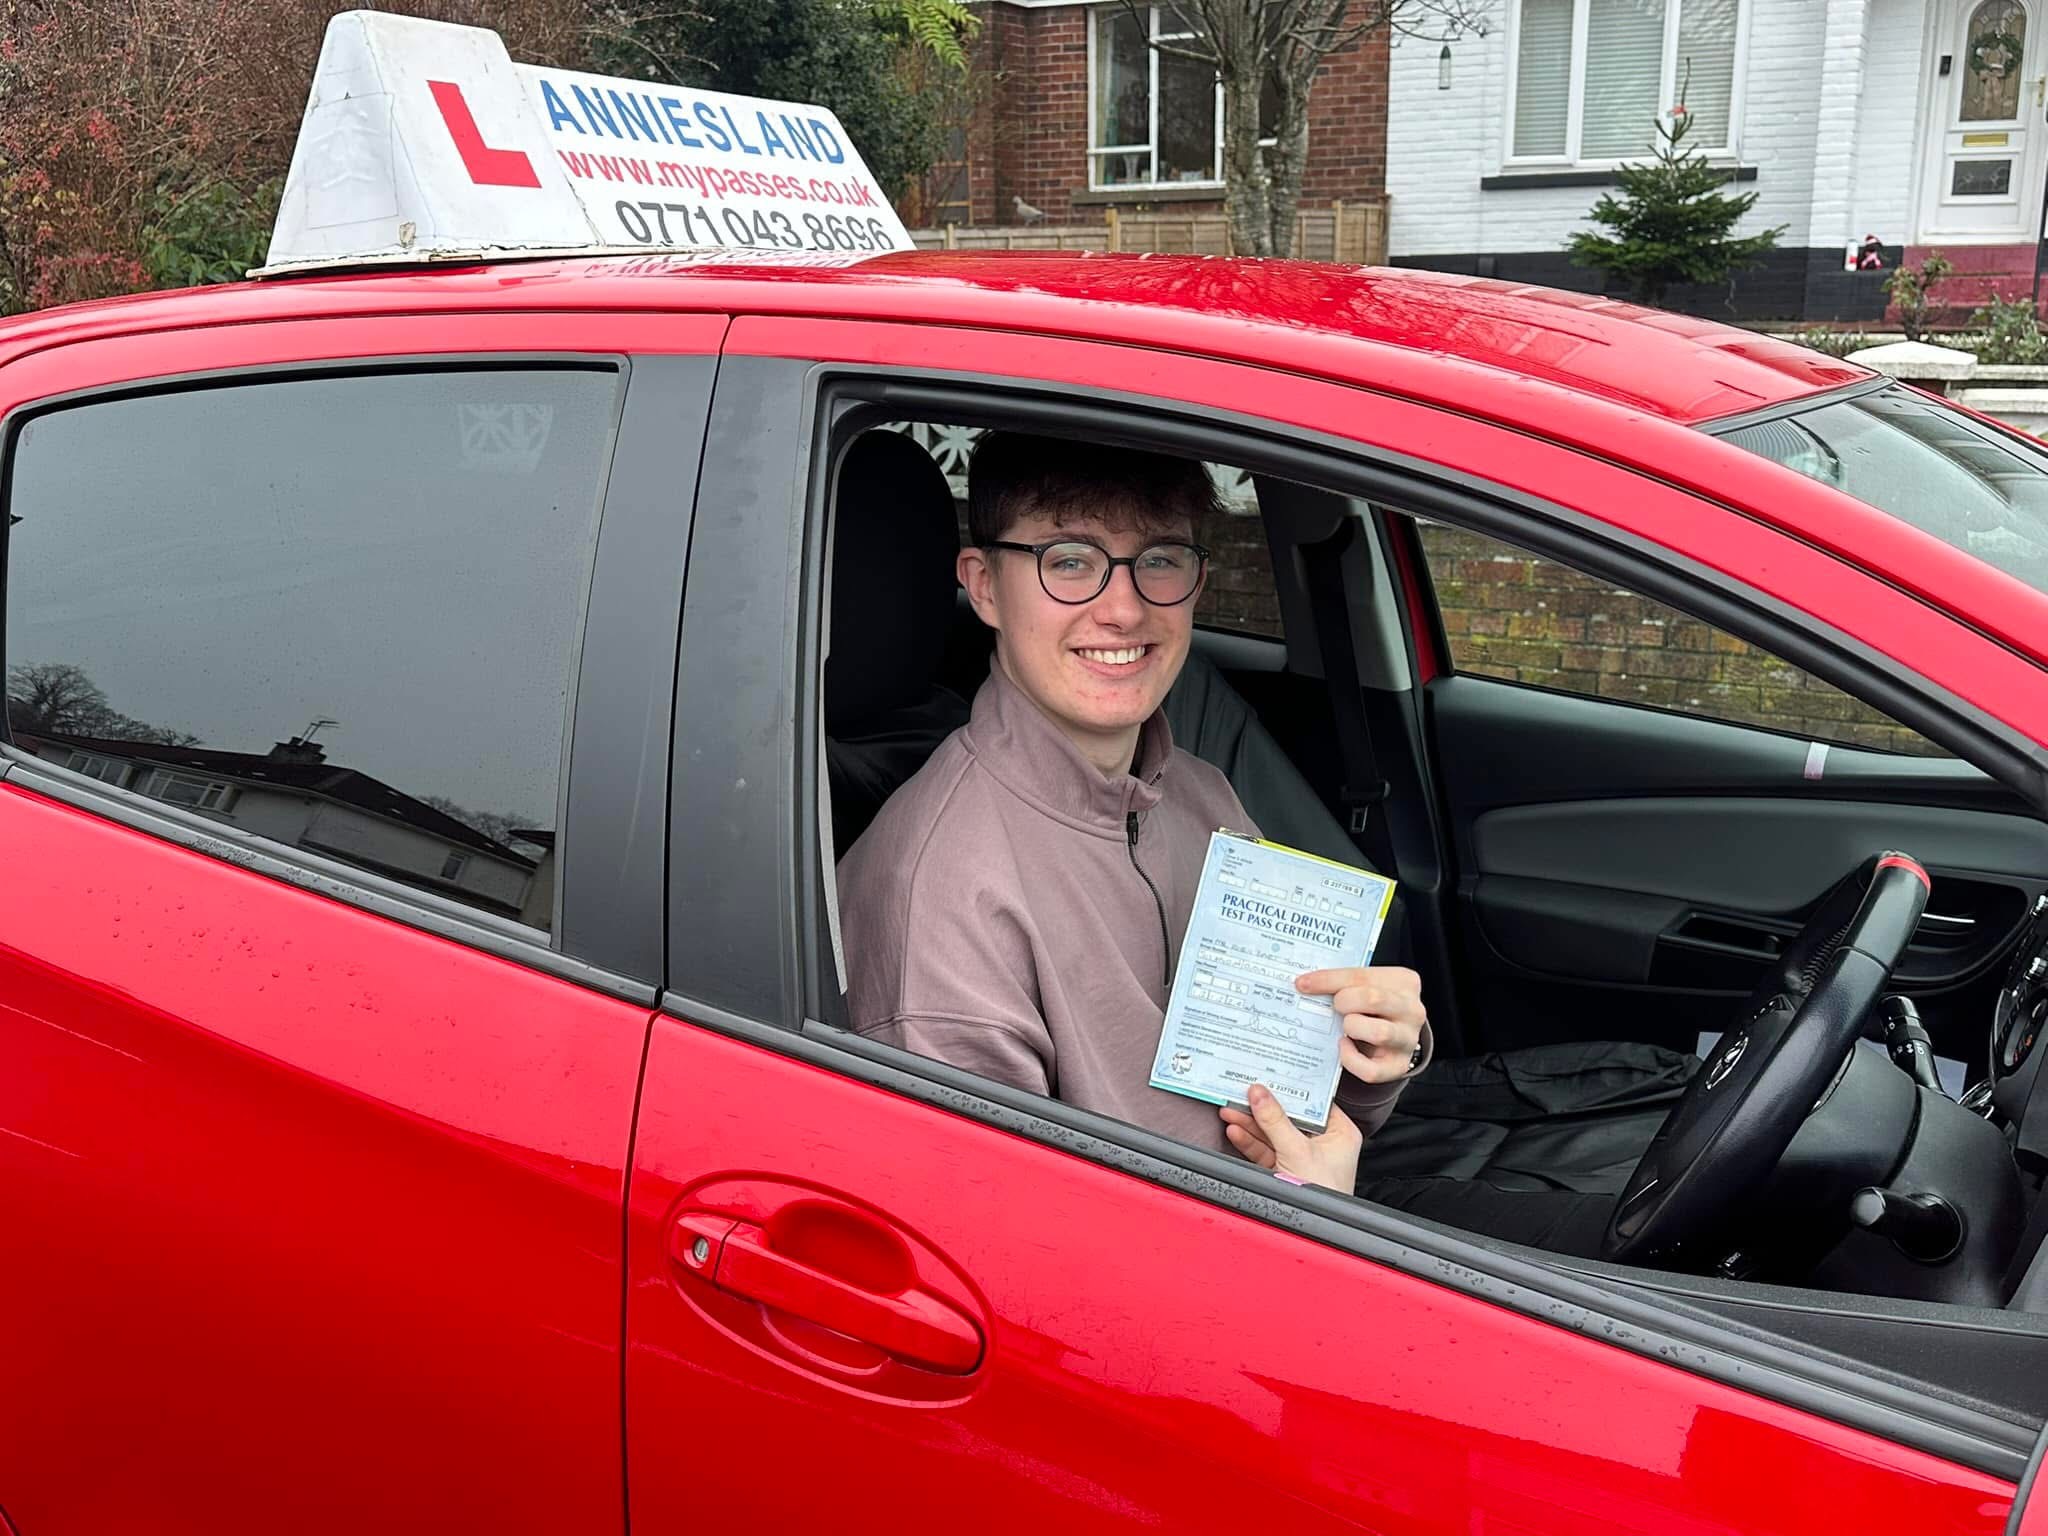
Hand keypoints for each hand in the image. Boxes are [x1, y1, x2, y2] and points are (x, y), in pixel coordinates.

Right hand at [1221, 1086, 1361, 1191]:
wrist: (1313, 1234)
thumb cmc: (1323, 1194)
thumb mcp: (1296, 1150)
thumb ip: (1275, 1120)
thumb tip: (1259, 1093)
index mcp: (1340, 1133)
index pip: (1313, 1102)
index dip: (1290, 1089)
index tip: (1269, 1076)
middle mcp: (1324, 1143)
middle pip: (1289, 1117)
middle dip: (1262, 1107)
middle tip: (1241, 1092)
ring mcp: (1303, 1157)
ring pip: (1273, 1133)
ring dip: (1250, 1123)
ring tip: (1230, 1110)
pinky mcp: (1286, 1170)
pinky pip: (1266, 1150)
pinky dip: (1249, 1142)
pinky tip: (1235, 1131)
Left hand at [1295, 966, 1425, 1084]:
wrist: (1393, 1036)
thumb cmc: (1373, 1007)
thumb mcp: (1364, 987)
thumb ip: (1342, 983)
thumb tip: (1304, 984)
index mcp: (1404, 982)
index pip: (1361, 975)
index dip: (1328, 980)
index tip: (1303, 984)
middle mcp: (1412, 1010)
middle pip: (1372, 999)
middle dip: (1344, 1002)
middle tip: (1335, 1007)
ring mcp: (1407, 1040)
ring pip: (1378, 1032)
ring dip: (1352, 1027)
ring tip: (1345, 1027)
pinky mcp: (1398, 1067)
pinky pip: (1370, 1070)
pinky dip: (1351, 1060)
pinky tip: (1344, 1046)